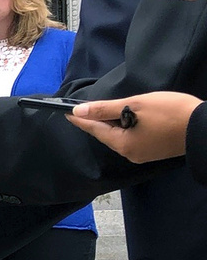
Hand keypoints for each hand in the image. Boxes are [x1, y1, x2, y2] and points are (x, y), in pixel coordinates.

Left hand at [70, 92, 200, 162]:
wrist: (205, 126)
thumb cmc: (171, 112)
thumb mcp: (135, 105)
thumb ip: (105, 109)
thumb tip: (79, 111)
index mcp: (123, 144)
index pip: (95, 130)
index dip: (80, 120)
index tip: (66, 113)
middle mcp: (130, 153)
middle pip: (106, 135)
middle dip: (95, 122)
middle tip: (82, 110)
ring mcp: (143, 154)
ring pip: (119, 137)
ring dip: (111, 124)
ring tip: (103, 111)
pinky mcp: (153, 151)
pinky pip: (132, 139)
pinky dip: (125, 128)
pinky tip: (126, 119)